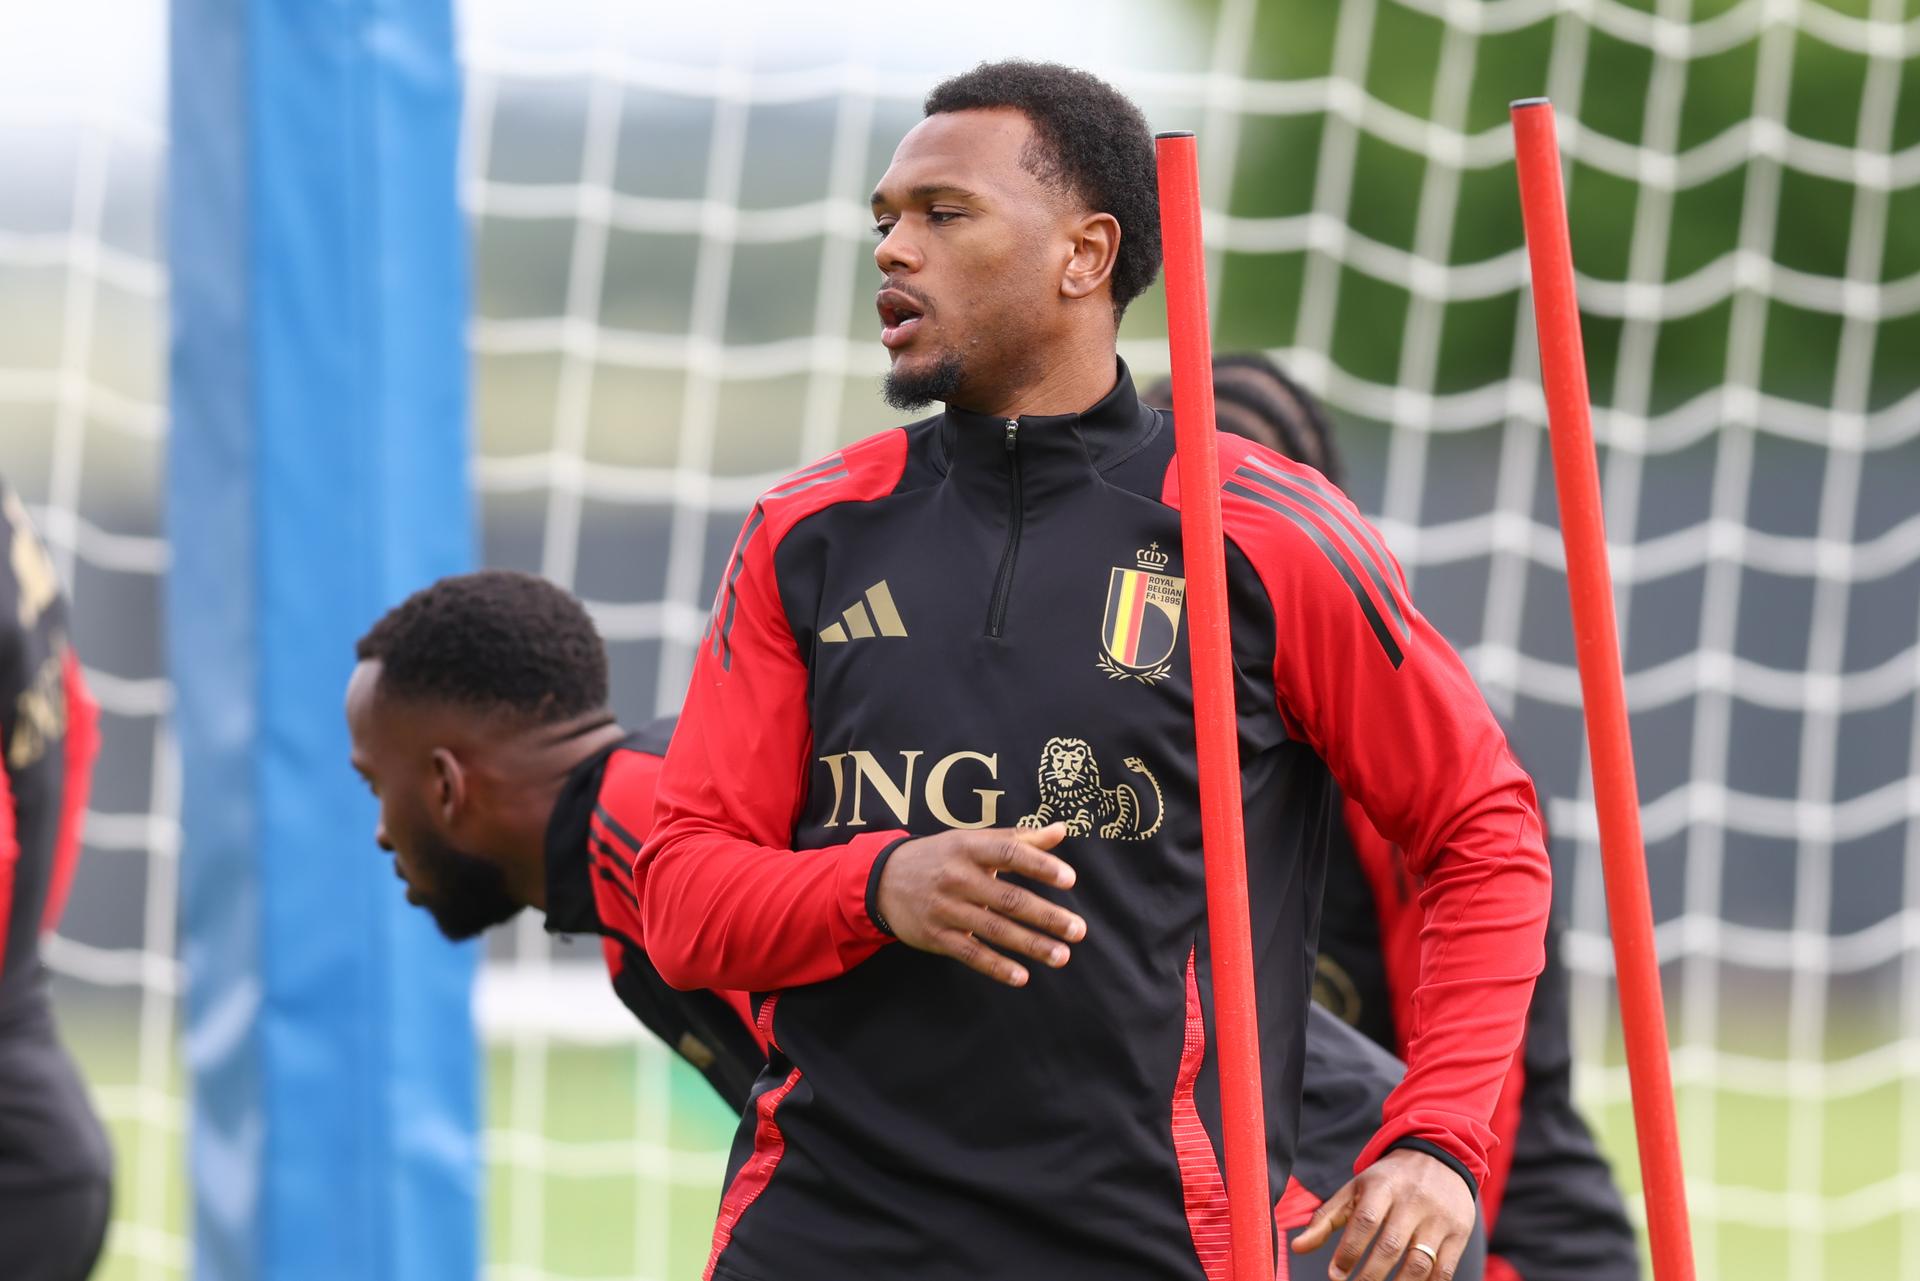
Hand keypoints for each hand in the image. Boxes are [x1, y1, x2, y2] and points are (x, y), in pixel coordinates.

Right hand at [875, 823, 1084, 986]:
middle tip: (1078, 929)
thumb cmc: (939, 857)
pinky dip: (997, 967)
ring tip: (1061, 955)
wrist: (882, 880)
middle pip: (1008, 898)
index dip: (1040, 865)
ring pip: (994, 929)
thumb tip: (1061, 831)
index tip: (1069, 880)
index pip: (1009, 853)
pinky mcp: (936, 936)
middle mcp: (957, 877)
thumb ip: (1018, 839)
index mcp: (969, 847)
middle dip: (1046, 915)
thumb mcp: (972, 840)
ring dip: (1031, 944)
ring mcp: (946, 909)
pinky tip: (1022, 976)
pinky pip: (971, 954)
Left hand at [1290, 1148, 1475, 1280]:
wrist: (1439, 1154)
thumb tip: (1298, 1247)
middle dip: (1370, 1276)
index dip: (1349, 1250)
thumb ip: (1326, 1218)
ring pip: (1419, 1263)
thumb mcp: (1355, 1189)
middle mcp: (1413, 1201)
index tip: (1335, 1275)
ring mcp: (1439, 1218)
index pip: (1365, 1221)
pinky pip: (1444, 1270)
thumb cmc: (1388, 1179)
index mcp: (1383, 1187)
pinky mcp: (1458, 1233)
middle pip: (1391, 1246)